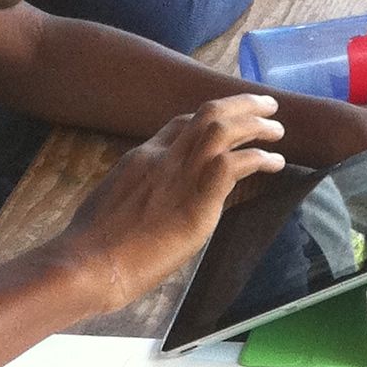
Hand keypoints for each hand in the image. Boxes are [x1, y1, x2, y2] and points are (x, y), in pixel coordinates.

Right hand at [57, 95, 283, 313]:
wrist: (89, 263)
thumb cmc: (91, 250)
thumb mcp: (109, 209)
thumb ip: (133, 199)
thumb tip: (143, 212)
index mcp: (140, 160)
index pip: (178, 126)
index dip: (207, 119)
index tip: (227, 121)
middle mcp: (161, 158)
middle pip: (206, 114)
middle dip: (240, 104)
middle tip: (266, 104)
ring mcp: (179, 176)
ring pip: (223, 128)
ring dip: (255, 124)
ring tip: (277, 129)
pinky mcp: (196, 200)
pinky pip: (235, 164)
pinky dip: (259, 158)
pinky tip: (275, 163)